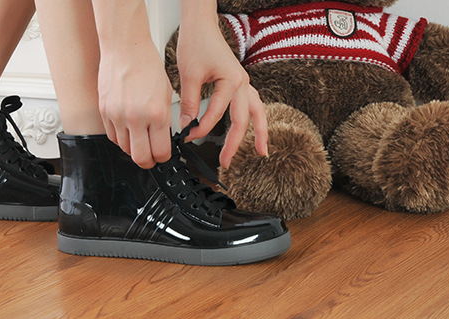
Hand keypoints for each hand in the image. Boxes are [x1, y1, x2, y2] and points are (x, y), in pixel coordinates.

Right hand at [97, 40, 172, 168]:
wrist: (125, 49)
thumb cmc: (146, 65)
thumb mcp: (166, 94)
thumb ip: (164, 119)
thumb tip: (162, 138)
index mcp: (156, 114)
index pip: (160, 151)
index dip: (163, 158)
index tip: (163, 156)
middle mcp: (136, 118)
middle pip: (141, 158)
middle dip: (148, 162)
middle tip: (151, 158)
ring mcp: (117, 116)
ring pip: (125, 149)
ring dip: (134, 149)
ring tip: (140, 140)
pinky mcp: (104, 112)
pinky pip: (112, 136)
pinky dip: (121, 138)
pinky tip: (128, 130)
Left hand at [176, 3, 267, 168]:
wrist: (200, 25)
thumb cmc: (196, 43)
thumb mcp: (189, 76)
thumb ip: (190, 103)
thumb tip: (187, 126)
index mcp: (231, 81)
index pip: (217, 114)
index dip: (202, 128)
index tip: (189, 137)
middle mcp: (242, 82)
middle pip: (244, 120)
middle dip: (235, 143)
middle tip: (227, 162)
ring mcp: (244, 83)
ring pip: (257, 112)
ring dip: (260, 132)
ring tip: (261, 151)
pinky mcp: (240, 83)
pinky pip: (253, 104)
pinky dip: (255, 119)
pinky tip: (255, 130)